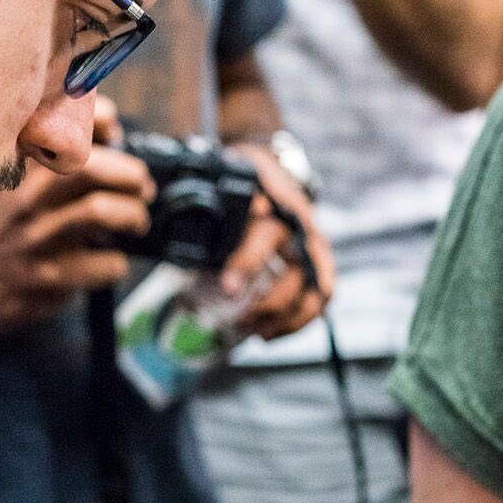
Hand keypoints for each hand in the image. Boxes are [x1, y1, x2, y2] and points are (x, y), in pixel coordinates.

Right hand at [0, 101, 153, 341]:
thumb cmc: (7, 233)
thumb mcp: (20, 188)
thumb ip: (59, 162)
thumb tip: (113, 135)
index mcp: (24, 170)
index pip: (64, 123)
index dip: (103, 120)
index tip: (117, 134)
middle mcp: (28, 199)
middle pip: (91, 168)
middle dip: (131, 175)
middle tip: (142, 189)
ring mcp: (37, 239)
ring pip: (97, 211)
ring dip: (132, 215)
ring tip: (136, 223)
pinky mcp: (47, 277)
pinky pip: (102, 264)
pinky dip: (118, 262)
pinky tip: (110, 262)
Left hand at [221, 144, 333, 340]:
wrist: (275, 170)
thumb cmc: (247, 181)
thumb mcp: (227, 185)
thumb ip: (211, 206)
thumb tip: (182, 231)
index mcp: (277, 204)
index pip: (267, 235)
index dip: (249, 263)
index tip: (229, 287)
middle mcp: (302, 227)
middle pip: (296, 273)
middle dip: (270, 303)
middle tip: (240, 319)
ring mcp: (315, 246)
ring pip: (315, 290)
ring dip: (286, 318)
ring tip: (254, 331)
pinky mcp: (320, 262)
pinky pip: (321, 297)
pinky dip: (299, 321)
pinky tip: (271, 333)